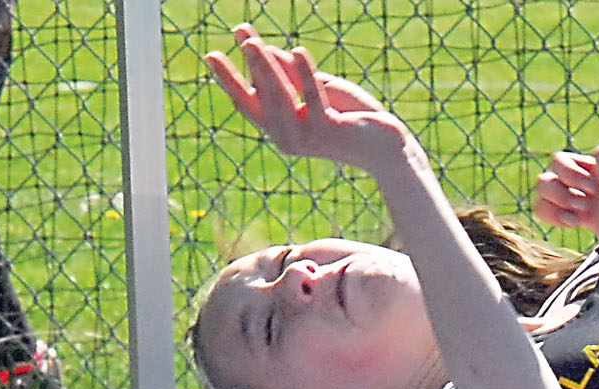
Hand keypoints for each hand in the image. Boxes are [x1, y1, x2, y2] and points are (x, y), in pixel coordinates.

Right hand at [206, 23, 406, 174]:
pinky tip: (298, 51)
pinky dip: (306, 76)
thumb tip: (258, 46)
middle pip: (262, 98)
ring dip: (269, 68)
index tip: (211, 54)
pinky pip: (314, 100)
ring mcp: (309, 139)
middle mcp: (289, 139)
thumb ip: (288, 73)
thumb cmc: (351, 116)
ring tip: (256, 41)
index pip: (248, 103)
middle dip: (251, 66)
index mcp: (281, 129)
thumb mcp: (314, 88)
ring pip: (282, 100)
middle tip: (241, 34)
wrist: (386, 145)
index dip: (229, 80)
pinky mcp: (330, 134)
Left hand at [534, 140, 598, 246]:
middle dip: (557, 194)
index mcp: (580, 210)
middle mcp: (585, 188)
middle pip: (544, 181)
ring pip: (558, 161)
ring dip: (570, 178)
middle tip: (582, 206)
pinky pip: (598, 154)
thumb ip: (581, 215)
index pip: (543, 203)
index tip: (574, 221)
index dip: (549, 210)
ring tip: (593, 193)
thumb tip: (546, 200)